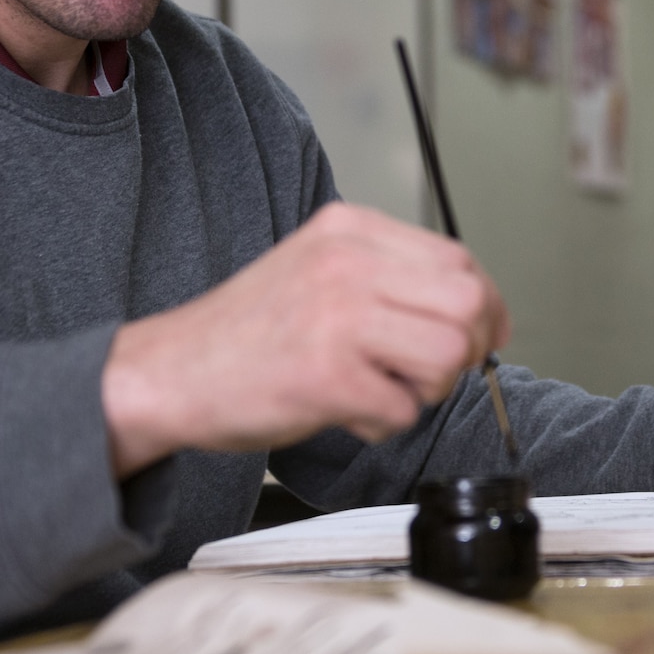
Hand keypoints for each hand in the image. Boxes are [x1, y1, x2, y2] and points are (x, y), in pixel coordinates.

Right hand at [101, 202, 508, 477]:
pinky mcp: (325, 376)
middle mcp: (347, 263)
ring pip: (447, 355)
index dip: (483, 308)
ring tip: (384, 390)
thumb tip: (472, 306)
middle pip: (467, 303)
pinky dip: (384, 424)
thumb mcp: (318, 269)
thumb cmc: (246, 332)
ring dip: (427, 390)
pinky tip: (348, 412)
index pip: (459, 260)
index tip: (480, 336)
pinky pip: (402, 410)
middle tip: (431, 372)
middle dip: (466, 349)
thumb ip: (387, 274)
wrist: (170, 372)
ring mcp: (337, 317)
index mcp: (349, 229)